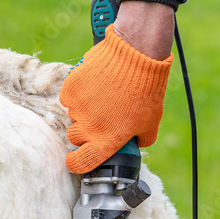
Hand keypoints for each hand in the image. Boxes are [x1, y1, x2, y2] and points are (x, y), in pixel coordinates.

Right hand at [59, 22, 172, 173]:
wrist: (136, 54)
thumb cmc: (147, 89)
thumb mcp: (151, 122)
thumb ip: (140, 140)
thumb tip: (133, 144)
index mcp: (107, 140)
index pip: (80, 164)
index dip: (76, 164)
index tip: (76, 160)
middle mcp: (89, 127)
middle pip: (75, 138)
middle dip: (84, 130)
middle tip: (101, 116)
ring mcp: (78, 107)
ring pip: (73, 115)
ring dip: (84, 109)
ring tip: (103, 95)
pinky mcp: (71, 88)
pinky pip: (68, 97)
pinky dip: (78, 92)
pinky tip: (95, 84)